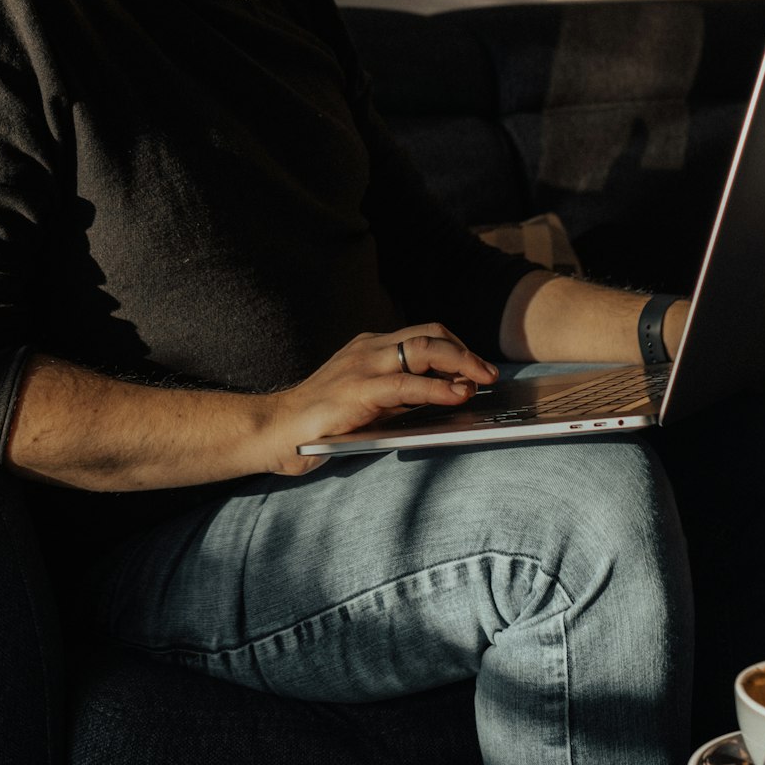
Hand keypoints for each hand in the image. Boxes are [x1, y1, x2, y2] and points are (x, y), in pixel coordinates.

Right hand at [260, 324, 497, 476]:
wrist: (274, 430)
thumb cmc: (320, 423)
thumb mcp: (367, 401)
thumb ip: (399, 395)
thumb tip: (446, 397)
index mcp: (369, 348)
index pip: (423, 334)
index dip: (456, 347)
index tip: (477, 366)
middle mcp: (368, 349)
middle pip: (429, 335)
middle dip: (465, 351)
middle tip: (489, 373)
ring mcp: (363, 366)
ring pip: (424, 349)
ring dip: (461, 362)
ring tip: (482, 380)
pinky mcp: (358, 391)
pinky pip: (408, 384)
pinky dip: (438, 387)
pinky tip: (457, 395)